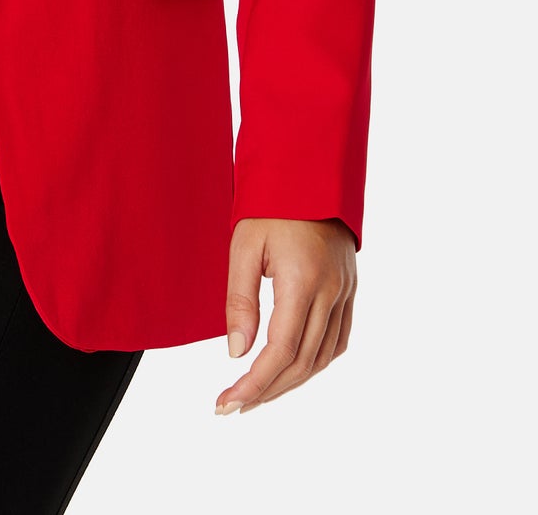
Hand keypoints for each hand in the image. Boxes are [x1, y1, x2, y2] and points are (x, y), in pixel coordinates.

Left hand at [214, 218, 355, 414]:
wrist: (311, 171)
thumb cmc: (272, 203)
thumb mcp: (244, 245)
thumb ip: (240, 300)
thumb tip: (236, 352)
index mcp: (303, 280)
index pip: (280, 351)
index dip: (254, 383)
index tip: (228, 401)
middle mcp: (331, 292)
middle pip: (302, 362)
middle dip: (268, 390)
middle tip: (234, 405)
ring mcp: (345, 292)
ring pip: (323, 356)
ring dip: (291, 381)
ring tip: (258, 393)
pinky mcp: (349, 289)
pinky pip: (337, 339)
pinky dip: (315, 361)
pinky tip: (293, 368)